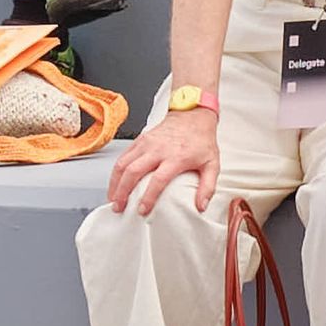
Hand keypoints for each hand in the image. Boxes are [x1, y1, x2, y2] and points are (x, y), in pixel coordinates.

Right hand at [101, 96, 224, 215]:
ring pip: (123, 164)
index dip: (148, 197)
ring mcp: (146, 143)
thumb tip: (201, 206)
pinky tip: (115, 183)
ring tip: (113, 199)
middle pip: (133, 172)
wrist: (193, 116)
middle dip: (123, 192)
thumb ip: (208, 187)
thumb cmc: (201, 140)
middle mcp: (157, 149)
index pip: (158, 179)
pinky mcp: (140, 140)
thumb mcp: (212, 164)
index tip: (142, 210)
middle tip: (119, 207)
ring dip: (115, 183)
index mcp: (175, 157)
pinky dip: (116, 171)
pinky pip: (123, 156)